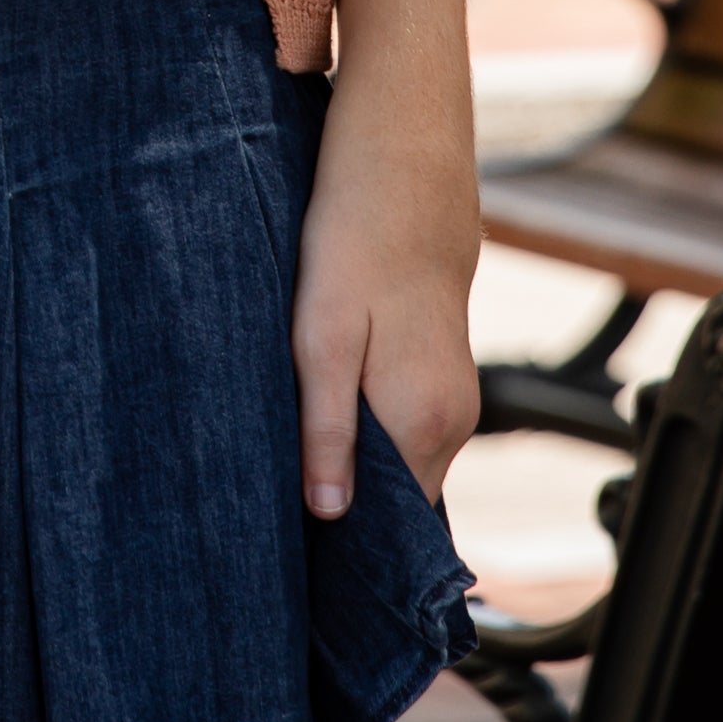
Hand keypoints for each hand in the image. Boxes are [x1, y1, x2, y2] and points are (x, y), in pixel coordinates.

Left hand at [290, 46, 480, 516]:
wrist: (408, 153)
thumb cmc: (355, 235)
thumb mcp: (321, 334)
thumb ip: (326, 428)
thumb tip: (329, 514)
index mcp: (423, 422)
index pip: (394, 528)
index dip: (345, 552)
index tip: (291, 568)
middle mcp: (453, 419)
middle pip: (397, 501)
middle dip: (343, 517)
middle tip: (268, 528)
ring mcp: (455, 393)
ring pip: (399, 460)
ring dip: (351, 472)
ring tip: (283, 480)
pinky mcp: (442, 365)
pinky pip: (403, 425)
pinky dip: (364, 435)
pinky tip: (318, 422)